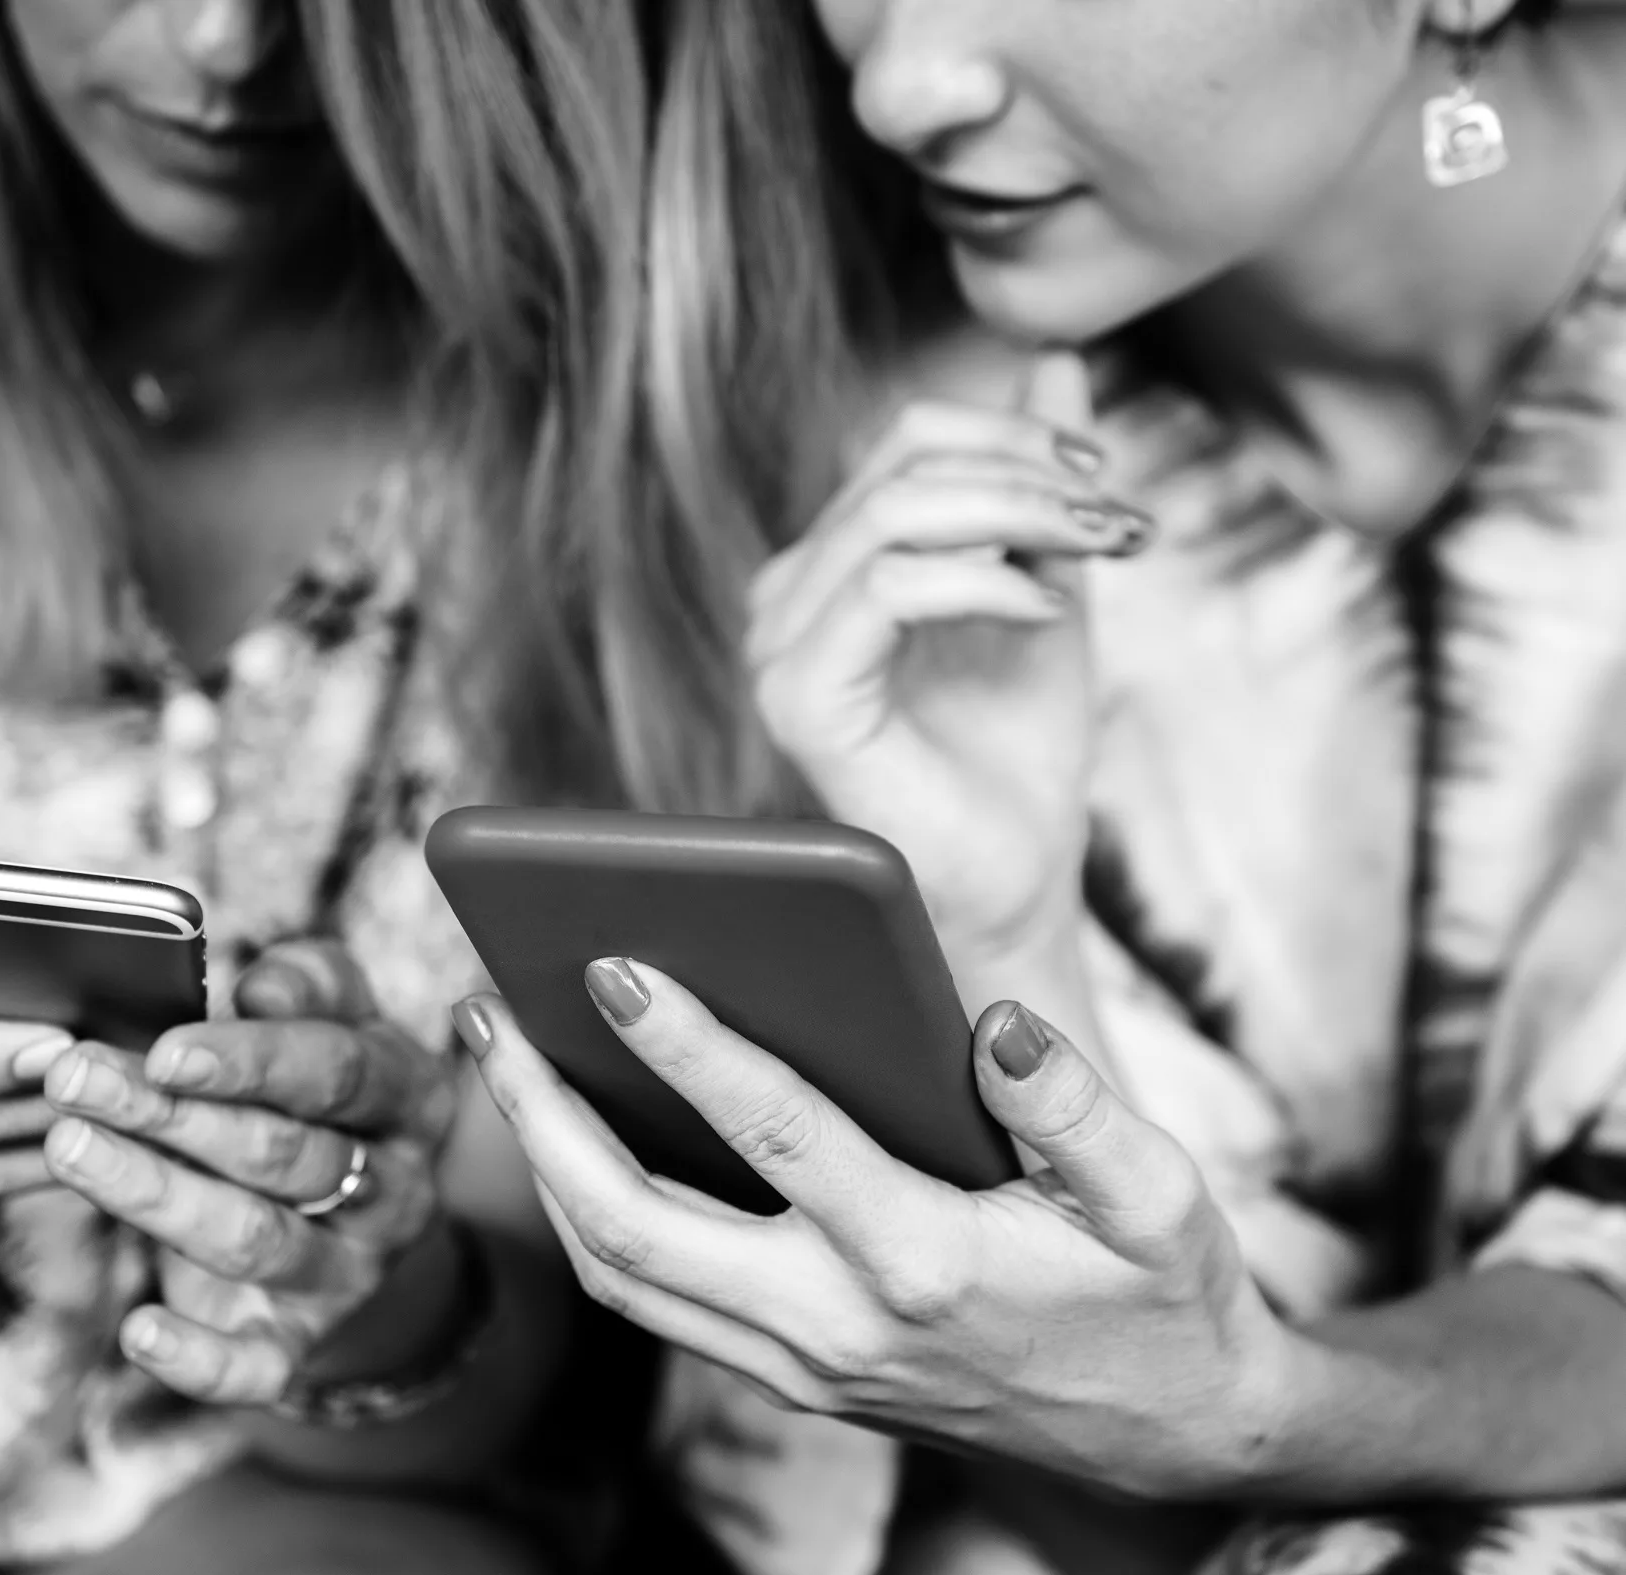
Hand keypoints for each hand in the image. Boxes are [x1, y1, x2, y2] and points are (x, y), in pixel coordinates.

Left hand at [39, 939, 458, 1406]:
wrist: (361, 1231)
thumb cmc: (323, 1098)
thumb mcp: (338, 1024)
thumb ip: (310, 987)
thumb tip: (265, 991)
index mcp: (407, 1097)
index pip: (335, 1072)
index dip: (251, 1062)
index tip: (163, 1051)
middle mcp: (393, 1191)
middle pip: (283, 1155)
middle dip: (173, 1117)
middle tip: (74, 1083)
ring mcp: (349, 1274)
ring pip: (255, 1239)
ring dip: (156, 1195)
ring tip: (69, 1149)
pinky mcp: (301, 1344)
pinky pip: (255, 1365)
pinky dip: (197, 1358)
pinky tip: (137, 1330)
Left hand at [455, 962, 1291, 1500]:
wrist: (1166, 1437)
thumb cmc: (1160, 1294)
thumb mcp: (1160, 1195)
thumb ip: (1076, 1105)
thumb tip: (993, 1019)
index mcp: (923, 1262)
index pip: (777, 1137)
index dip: (687, 1047)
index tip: (609, 963)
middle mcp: (834, 1326)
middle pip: (631, 1222)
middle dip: (537, 1115)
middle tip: (481, 1010)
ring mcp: (797, 1364)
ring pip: (617, 1271)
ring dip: (539, 1164)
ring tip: (500, 1057)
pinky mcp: (785, 1377)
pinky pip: (647, 1297)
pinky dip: (586, 1214)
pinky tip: (567, 1133)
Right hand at [747, 354, 1145, 963]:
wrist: (1015, 890)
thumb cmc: (1020, 762)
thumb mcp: (1046, 587)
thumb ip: (1039, 485)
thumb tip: (1060, 360)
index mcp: (830, 569)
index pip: (905, 441)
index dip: (1013, 435)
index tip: (1105, 481)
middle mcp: (788, 599)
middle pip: (902, 461)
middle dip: (1030, 472)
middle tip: (1119, 518)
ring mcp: (780, 649)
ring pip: (895, 512)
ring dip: (1021, 516)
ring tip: (1096, 554)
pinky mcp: (799, 699)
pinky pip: (888, 586)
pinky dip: (984, 580)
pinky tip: (1045, 610)